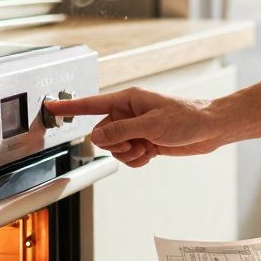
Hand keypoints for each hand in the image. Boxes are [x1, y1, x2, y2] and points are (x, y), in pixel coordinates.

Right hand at [45, 87, 231, 167]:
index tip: (50, 106)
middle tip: (138, 142)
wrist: (209, 129)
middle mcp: (129, 113)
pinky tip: (151, 154)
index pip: (91, 104)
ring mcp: (136, 128)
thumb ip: (121, 131)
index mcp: (127, 100)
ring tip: (148, 147)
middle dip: (117, 145)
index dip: (70, 106)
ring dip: (129, 154)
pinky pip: (128, 157)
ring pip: (114, 149)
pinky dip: (137, 160)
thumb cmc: (187, 118)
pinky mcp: (144, 141)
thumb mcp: (151, 125)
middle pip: (102, 135)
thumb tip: (97, 137)